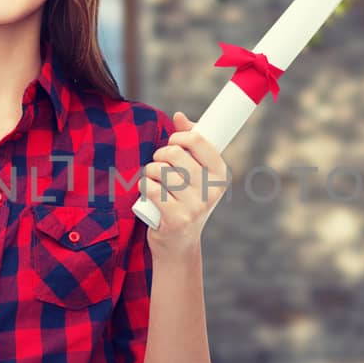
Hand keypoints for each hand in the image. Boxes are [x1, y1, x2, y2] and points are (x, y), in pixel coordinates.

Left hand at [139, 110, 227, 257]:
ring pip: (160, 170)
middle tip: (159, 166)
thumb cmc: (185, 202)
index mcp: (220, 174)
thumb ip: (189, 145)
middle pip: (175, 153)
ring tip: (154, 182)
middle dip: (160, 155)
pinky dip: (143, 187)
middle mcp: (212, 190)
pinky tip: (147, 194)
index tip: (173, 144)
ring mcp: (195, 206)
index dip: (179, 137)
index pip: (198, 139)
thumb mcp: (195, 175)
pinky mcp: (177, 219)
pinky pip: (150, 188)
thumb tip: (179, 116)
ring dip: (150, 172)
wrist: (180, 246)